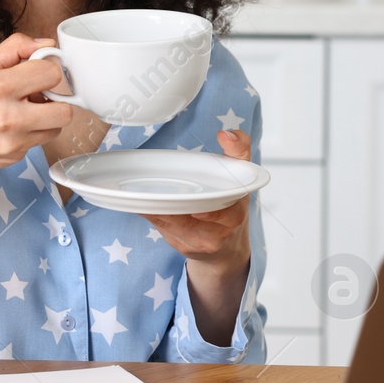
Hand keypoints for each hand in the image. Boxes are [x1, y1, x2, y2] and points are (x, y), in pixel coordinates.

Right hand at [0, 32, 74, 172]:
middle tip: (37, 98)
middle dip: (54, 101)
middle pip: (64, 110)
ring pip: (56, 129)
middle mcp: (8, 117)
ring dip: (45, 119)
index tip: (38, 74)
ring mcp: (13, 142)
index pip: (52, 74)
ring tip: (23, 114)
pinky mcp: (14, 158)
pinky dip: (30, 135)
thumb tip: (47, 45)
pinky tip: (10, 130)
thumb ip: (15, 49)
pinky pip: (38, 143)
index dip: (47, 71)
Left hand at [142, 130, 252, 273]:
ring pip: (173, 227)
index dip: (210, 213)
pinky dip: (153, 217)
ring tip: (142, 195)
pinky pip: (164, 231)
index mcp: (235, 213)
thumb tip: (225, 134)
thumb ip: (239, 150)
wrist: (228, 247)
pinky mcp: (183, 248)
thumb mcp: (242, 178)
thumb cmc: (231, 206)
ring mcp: (200, 243)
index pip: (225, 213)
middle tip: (152, 193)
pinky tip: (143, 205)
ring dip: (156, 212)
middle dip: (170, 210)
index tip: (197, 210)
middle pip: (189, 222)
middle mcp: (219, 233)